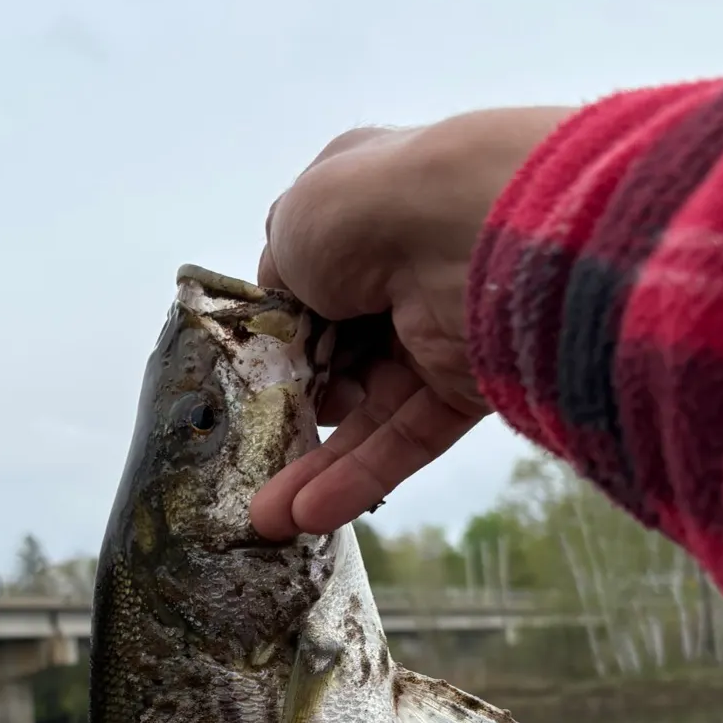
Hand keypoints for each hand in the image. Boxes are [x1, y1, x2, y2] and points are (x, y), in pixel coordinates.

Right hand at [249, 107, 573, 540]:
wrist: (474, 235)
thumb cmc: (372, 211)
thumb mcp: (293, 226)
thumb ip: (279, 273)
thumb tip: (285, 307)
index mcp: (363, 205)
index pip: (310, 275)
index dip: (278, 325)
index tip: (247, 369)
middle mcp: (402, 265)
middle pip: (336, 351)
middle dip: (292, 408)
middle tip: (254, 449)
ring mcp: (437, 327)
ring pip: (369, 408)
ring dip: (314, 464)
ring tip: (266, 516)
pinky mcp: (471, 384)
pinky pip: (408, 437)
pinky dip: (360, 477)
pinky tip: (307, 515)